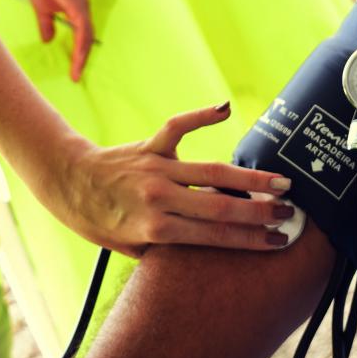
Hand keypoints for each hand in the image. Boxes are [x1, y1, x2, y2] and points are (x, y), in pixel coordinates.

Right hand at [22, 0, 94, 80]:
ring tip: (76, 73)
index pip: (81, 35)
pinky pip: (83, 29)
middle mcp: (83, 8)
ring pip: (87, 36)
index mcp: (76, 9)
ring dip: (82, 56)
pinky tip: (77, 57)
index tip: (73, 69)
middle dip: (82, 59)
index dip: (79, 52)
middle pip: (87, 39)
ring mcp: (83, 6)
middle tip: (76, 76)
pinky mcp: (78, 4)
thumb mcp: (42, 9)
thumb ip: (47, 25)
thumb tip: (48, 41)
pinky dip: (81, 45)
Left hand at [46, 103, 296, 257]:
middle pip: (219, 207)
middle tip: (290, 214)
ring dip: (249, 177)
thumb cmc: (98, 221)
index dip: (249, 240)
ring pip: (211, 172)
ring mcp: (156, 168)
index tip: (278, 241)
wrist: (66, 183)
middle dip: (258, 212)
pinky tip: (227, 108)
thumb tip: (214, 246)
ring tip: (280, 182)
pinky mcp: (151, 144)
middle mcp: (158, 198)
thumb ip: (168, 249)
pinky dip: (202, 116)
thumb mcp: (131, 248)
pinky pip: (180, 127)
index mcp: (154, 230)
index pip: (212, 237)